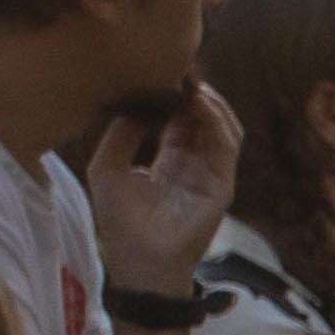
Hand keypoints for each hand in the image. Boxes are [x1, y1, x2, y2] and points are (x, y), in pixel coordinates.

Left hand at [84, 85, 240, 286]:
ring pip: (223, 129)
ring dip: (211, 104)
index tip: (164, 75)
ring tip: (193, 85)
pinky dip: (217, 121)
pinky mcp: (223, 185)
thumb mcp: (108, 167)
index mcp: (169, 163)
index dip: (174, 99)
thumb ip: (122, 134)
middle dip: (195, 96)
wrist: (140, 261)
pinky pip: (227, 145)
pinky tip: (200, 103)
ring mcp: (212, 176)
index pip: (181, 123)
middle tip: (181, 72)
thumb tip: (138, 102)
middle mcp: (195, 167)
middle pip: (205, 121)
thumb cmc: (120, 222)